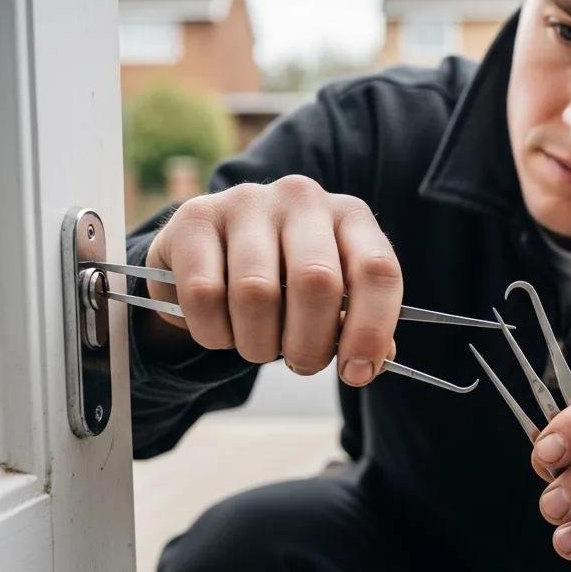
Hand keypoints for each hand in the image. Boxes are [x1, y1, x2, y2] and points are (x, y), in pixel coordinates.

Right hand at [142, 177, 402, 385]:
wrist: (210, 256)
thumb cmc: (284, 283)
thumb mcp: (330, 301)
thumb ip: (356, 328)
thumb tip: (369, 363)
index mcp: (350, 217)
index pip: (376, 270)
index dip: (370, 331)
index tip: (356, 373)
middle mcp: (302, 198)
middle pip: (317, 283)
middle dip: (309, 345)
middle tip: (300, 363)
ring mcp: (246, 201)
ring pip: (257, 294)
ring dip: (258, 344)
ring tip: (257, 345)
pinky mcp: (194, 216)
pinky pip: (204, 295)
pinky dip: (214, 333)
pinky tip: (221, 328)